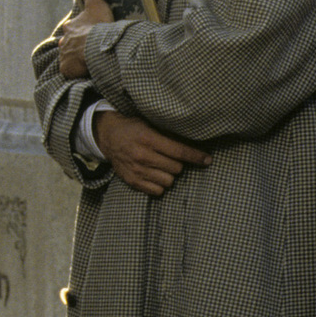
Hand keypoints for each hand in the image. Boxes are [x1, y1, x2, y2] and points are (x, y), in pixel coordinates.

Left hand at [53, 0, 115, 79]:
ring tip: (89, 62)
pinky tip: (85, 71)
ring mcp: (64, 56)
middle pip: (68, 44)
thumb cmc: (98, 25)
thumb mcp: (95, 4)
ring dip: (77, 59)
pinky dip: (76, 72)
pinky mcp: (67, 69)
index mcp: (70, 27)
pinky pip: (70, 71)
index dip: (80, 32)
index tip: (89, 34)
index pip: (72, 29)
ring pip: (69, 58)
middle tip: (88, 50)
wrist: (98, 47)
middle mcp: (63, 41)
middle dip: (76, 47)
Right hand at [92, 111, 209, 196]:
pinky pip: (157, 191)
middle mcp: (143, 156)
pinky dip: (160, 185)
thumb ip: (168, 135)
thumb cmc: (133, 128)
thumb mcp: (150, 124)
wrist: (108, 136)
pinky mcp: (132, 182)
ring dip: (170, 175)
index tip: (208, 160)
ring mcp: (137, 171)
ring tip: (163, 166)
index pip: (179, 151)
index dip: (197, 156)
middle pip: (177, 168)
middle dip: (179, 164)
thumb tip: (195, 144)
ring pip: (169, 181)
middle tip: (173, 158)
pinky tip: (156, 175)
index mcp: (149, 138)